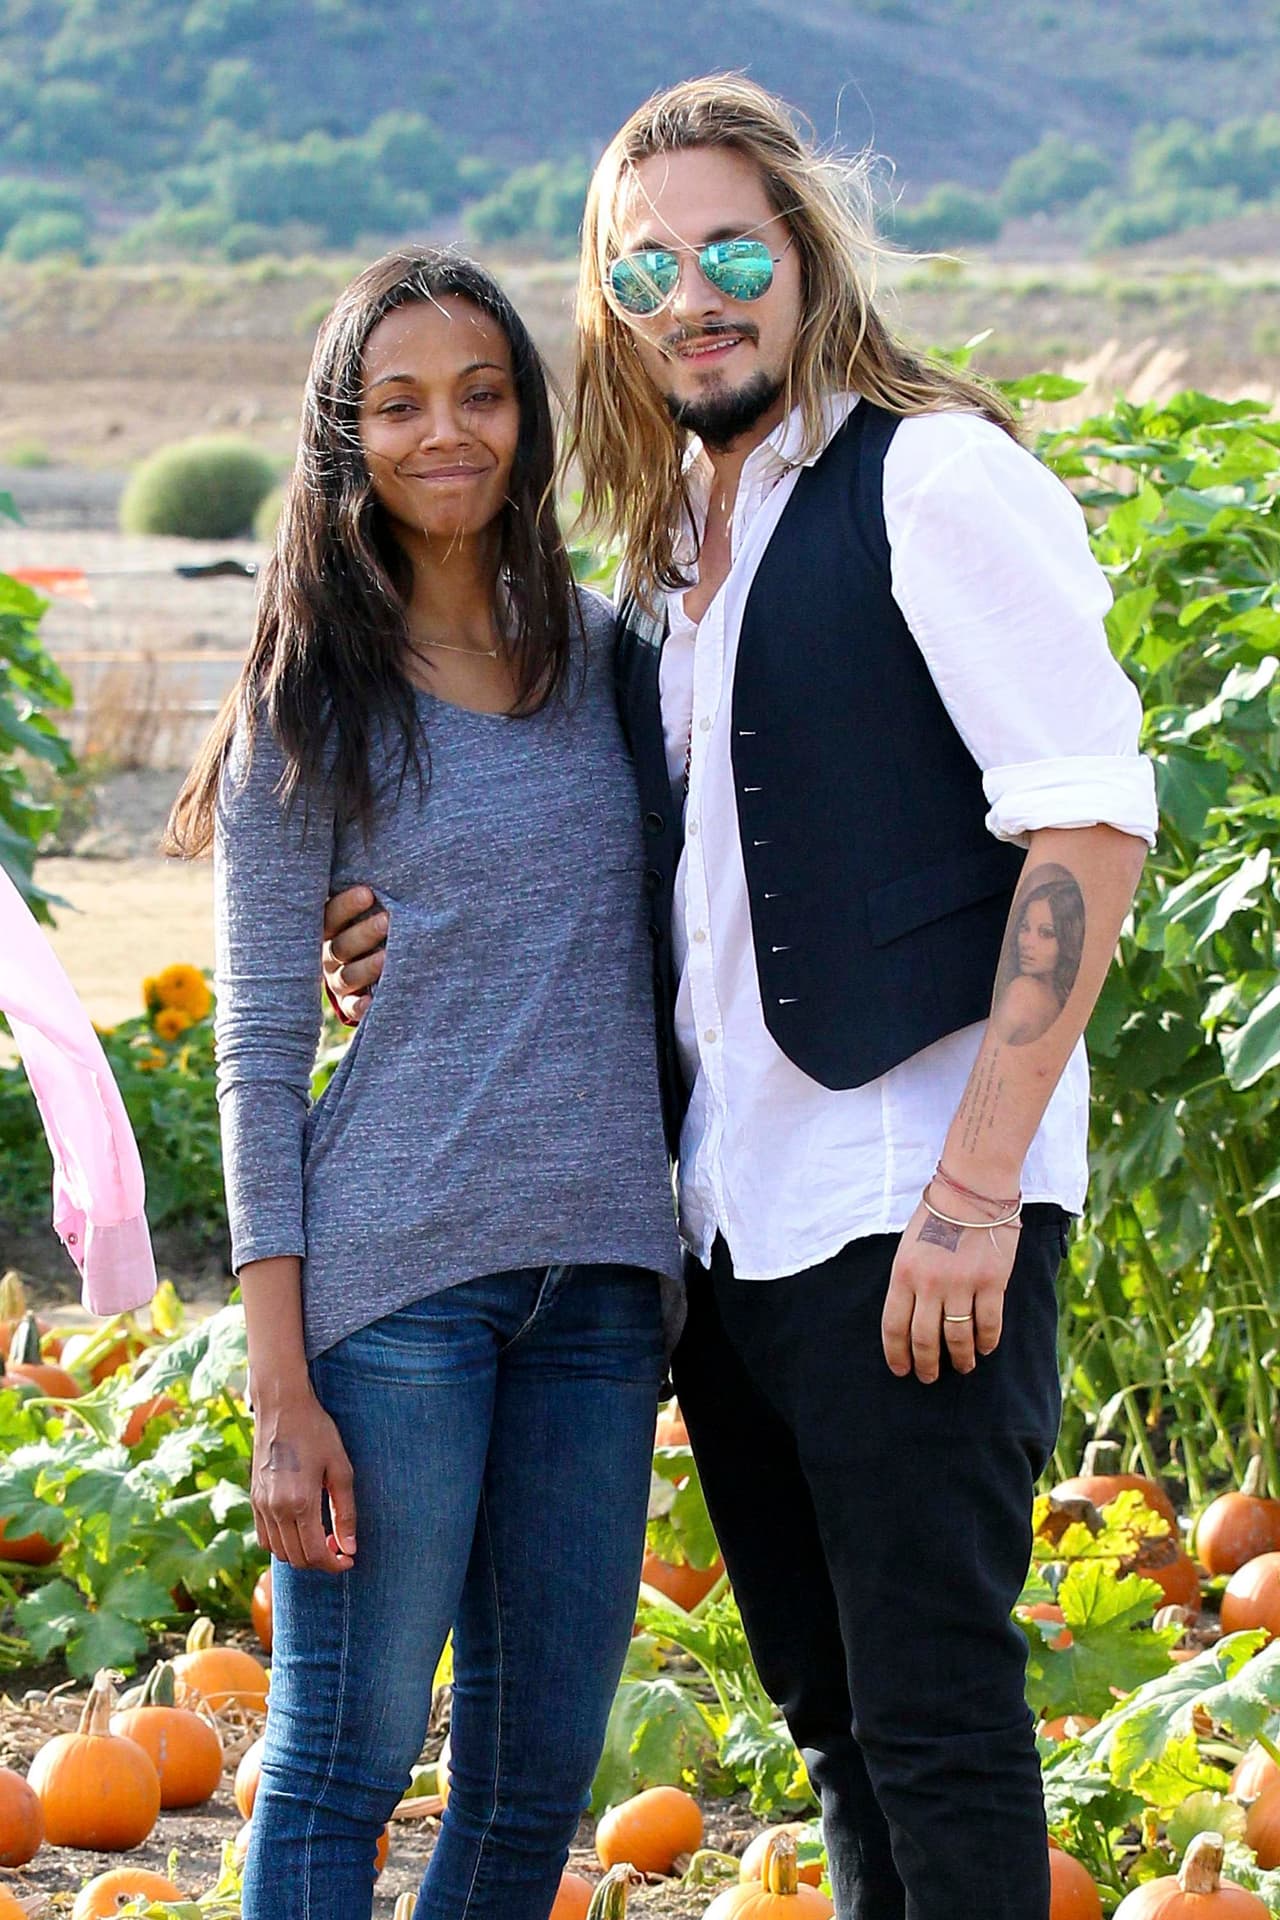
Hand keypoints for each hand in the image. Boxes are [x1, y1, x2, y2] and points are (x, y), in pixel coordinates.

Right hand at [251, 1390, 356, 1572]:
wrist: (282, 1407)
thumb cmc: (317, 1433)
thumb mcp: (340, 1469)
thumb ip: (345, 1513)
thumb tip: (350, 1549)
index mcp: (300, 1502)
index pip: (315, 1554)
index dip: (334, 1564)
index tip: (349, 1560)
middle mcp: (276, 1509)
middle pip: (297, 1559)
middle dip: (320, 1562)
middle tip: (339, 1549)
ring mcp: (261, 1505)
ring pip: (279, 1552)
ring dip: (301, 1554)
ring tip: (322, 1538)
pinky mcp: (253, 1499)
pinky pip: (265, 1538)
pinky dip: (283, 1544)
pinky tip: (300, 1529)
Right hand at [322, 885, 386, 1024]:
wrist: (373, 967)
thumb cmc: (374, 924)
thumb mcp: (369, 909)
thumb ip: (371, 894)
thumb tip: (394, 860)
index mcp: (330, 929)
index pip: (329, 916)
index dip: (346, 905)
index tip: (368, 893)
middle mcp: (330, 955)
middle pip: (341, 946)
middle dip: (364, 933)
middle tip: (387, 920)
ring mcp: (338, 981)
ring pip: (348, 975)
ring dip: (367, 965)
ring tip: (388, 957)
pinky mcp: (349, 1004)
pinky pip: (351, 1007)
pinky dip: (360, 1005)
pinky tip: (372, 999)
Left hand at [880, 1192, 1019, 1382]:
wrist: (973, 1188)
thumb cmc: (938, 1215)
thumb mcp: (908, 1246)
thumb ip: (908, 1280)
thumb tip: (913, 1317)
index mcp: (903, 1273)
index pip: (894, 1326)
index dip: (897, 1354)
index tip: (902, 1370)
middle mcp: (930, 1284)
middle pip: (924, 1339)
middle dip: (926, 1365)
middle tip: (930, 1377)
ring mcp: (962, 1285)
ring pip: (958, 1338)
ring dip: (961, 1359)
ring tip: (963, 1366)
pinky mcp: (992, 1282)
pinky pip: (989, 1325)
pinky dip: (987, 1342)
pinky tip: (986, 1347)